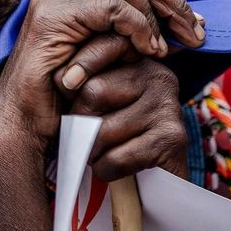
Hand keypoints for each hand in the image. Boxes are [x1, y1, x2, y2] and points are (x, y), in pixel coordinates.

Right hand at [0, 0, 202, 148]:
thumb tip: (177, 22)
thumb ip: (129, 32)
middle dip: (171, 3)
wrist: (26, 118)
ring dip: (153, 19)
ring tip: (163, 50)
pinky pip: (113, 8)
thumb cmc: (65, 93)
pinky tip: (147, 51)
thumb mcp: (106, 53)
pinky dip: (138, 28)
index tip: (194, 25)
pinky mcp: (54, 13)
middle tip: (195, 34)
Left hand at [68, 57, 188, 180]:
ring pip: (102, 128)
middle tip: (82, 136)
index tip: (64, 85)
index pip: (103, 47)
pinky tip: (111, 169)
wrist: (158, 182)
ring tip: (97, 154)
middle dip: (78, 121)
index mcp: (139, 61)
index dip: (77, 67)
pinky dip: (104, 169)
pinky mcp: (172, 139)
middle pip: (93, 91)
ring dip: (90, 150)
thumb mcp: (95, 102)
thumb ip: (81, 80)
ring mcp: (168, 107)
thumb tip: (58, 77)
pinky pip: (117, 157)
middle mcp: (159, 77)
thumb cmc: (115, 137)